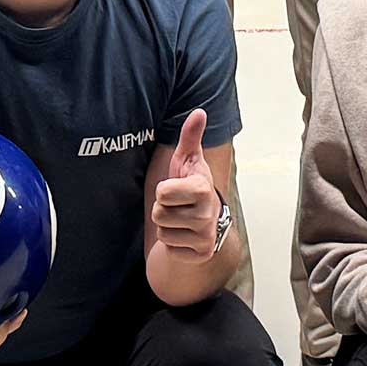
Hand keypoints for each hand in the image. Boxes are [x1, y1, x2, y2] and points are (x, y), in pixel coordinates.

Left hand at [148, 110, 219, 259]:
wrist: (208, 221)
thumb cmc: (192, 186)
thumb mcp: (189, 160)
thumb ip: (191, 136)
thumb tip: (199, 112)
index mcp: (202, 189)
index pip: (162, 193)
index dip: (164, 191)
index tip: (177, 189)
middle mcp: (207, 215)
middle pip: (158, 214)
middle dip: (163, 209)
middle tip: (178, 206)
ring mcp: (205, 236)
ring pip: (163, 232)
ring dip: (167, 226)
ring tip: (181, 219)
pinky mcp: (200, 253)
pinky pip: (169, 248)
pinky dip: (173, 243)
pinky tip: (184, 234)